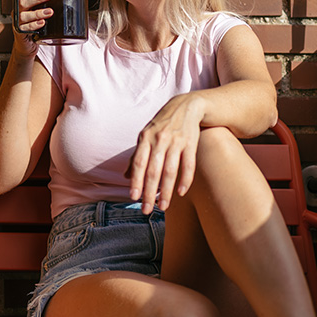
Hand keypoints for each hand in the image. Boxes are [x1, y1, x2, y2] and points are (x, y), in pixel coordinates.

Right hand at [12, 0, 54, 56]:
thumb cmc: (34, 25)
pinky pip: (25, 28)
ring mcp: (18, 22)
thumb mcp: (38, 12)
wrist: (27, 44)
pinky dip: (34, 25)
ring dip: (37, 13)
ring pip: (24, 15)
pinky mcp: (19, 33)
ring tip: (50, 11)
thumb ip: (44, 5)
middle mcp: (18, 11)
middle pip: (23, 2)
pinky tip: (42, 23)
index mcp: (22, 4)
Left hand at [127, 94, 206, 213]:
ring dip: (166, 191)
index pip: (138, 163)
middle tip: (146, 209)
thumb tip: (124, 176)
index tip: (133, 197)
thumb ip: (136, 155)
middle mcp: (160, 139)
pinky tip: (181, 193)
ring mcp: (176, 141)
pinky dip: (185, 180)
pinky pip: (188, 165)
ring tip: (163, 207)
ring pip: (170, 171)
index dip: (136, 181)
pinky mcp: (191, 143)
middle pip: (153, 170)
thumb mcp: (146, 135)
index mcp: (145, 138)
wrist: (186, 106)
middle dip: (149, 192)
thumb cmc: (162, 124)